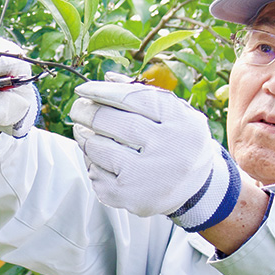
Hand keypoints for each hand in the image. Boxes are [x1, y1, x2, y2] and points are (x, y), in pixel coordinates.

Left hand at [69, 79, 243, 231]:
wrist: (196, 190)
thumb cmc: (178, 143)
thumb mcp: (174, 116)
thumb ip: (143, 95)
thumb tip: (107, 78)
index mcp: (180, 121)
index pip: (131, 98)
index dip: (101, 91)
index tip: (83, 88)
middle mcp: (166, 148)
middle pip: (108, 121)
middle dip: (85, 111)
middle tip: (77, 108)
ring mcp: (146, 175)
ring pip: (96, 147)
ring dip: (84, 137)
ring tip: (83, 131)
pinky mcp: (129, 196)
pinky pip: (95, 172)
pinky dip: (91, 162)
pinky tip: (97, 159)